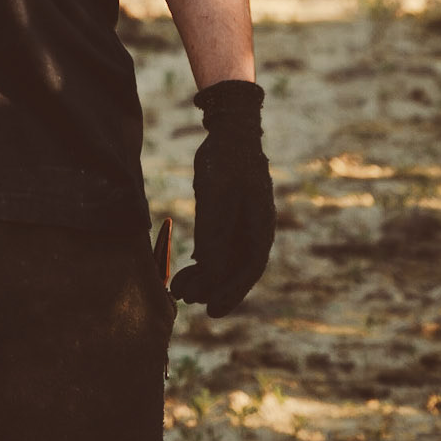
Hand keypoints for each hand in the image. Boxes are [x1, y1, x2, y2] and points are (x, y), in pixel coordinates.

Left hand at [169, 79, 275, 317]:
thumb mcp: (218, 196)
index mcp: (261, 226)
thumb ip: (214, 233)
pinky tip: (190, 265)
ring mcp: (243, 220)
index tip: (211, 311)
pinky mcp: (230, 212)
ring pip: (225, 257)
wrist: (229, 129)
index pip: (248, 270)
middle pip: (235, 268)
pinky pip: (219, 242)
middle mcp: (255, 228)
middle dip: (211, 286)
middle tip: (185, 299)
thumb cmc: (227, 160)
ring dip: (205, 274)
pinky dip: (205, 256)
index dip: (230, 293)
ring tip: (179, 288)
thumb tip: (208, 271)